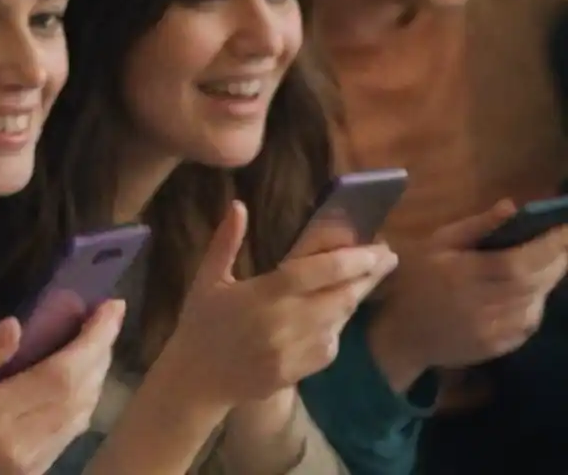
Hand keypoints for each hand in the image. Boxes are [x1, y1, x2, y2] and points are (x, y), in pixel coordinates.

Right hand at [0, 300, 124, 474]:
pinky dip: (79, 402)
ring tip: (95, 340)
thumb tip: (18, 326)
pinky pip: (65, 436)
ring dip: (95, 377)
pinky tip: (74, 379)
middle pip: (80, 396)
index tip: (109, 306)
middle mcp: (20, 448)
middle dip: (100, 353)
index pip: (63, 375)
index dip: (94, 339)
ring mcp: (26, 468)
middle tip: (107, 315)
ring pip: (79, 419)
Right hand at [165, 201, 397, 405]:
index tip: (377, 245)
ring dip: (355, 296)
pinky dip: (337, 324)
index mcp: (264, 295)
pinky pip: (331, 343)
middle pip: (342, 296)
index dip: (353, 258)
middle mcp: (286, 322)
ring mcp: (296, 350)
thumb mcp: (206, 279)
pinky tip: (336, 311)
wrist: (197, 379)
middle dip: (369, 275)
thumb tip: (239, 205)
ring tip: (368, 277)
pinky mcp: (301, 371)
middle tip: (387, 256)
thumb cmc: (200, 323)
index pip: (319, 272)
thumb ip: (226, 241)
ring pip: (341, 319)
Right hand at [370, 200, 567, 382]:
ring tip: (551, 263)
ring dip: (548, 281)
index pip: (518, 261)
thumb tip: (511, 206)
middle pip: (533, 282)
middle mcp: (480, 303)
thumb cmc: (414, 281)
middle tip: (565, 243)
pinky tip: (530, 292)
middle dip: (557, 260)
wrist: (401, 334)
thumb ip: (475, 226)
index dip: (550, 246)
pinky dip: (536, 304)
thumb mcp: (436, 244)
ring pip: (535, 302)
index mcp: (461, 273)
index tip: (567, 227)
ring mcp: (490, 329)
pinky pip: (528, 323)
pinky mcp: (497, 347)